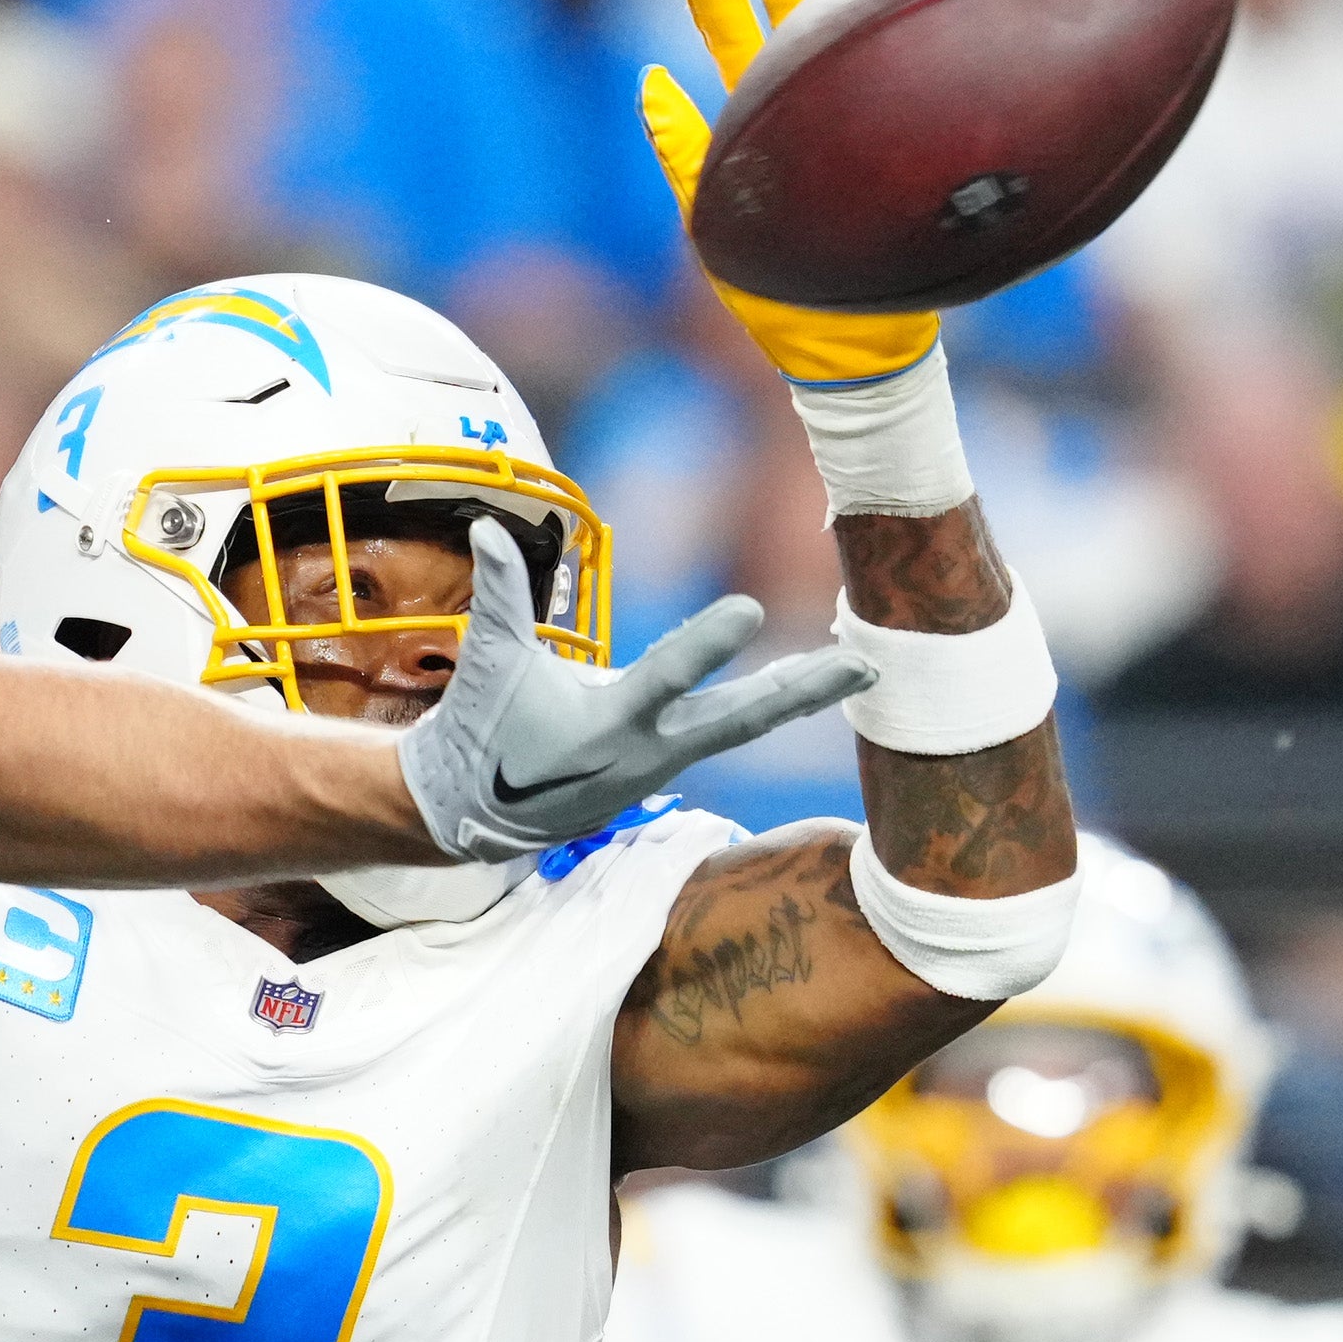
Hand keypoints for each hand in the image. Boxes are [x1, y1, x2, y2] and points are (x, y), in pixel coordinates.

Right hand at [398, 522, 875, 860]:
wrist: (479, 814)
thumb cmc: (485, 730)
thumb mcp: (490, 664)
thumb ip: (500, 596)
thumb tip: (486, 527)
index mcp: (609, 721)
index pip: (667, 675)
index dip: (706, 643)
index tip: (751, 609)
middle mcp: (650, 749)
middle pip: (742, 718)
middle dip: (803, 690)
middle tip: (863, 665)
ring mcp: (664, 766)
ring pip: (743, 726)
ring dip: (798, 696)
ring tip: (855, 669)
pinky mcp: (664, 770)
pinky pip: (726, 734)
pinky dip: (766, 708)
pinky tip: (803, 687)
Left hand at [644, 0, 941, 387]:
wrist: (856, 340)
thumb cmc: (780, 293)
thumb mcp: (710, 221)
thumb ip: (683, 151)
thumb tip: (647, 82)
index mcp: (756, 117)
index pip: (728, 33)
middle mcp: (807, 100)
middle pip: (784, 7)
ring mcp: (860, 106)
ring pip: (847, 15)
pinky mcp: (906, 121)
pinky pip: (906, 47)